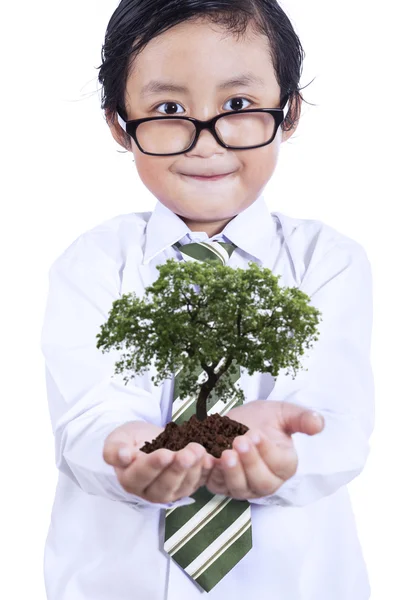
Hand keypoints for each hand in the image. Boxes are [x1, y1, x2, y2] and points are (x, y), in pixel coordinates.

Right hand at [103, 421, 213, 503]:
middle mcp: (150, 492)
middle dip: (178, 468)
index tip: (166, 453)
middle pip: (165, 485)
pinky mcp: (186, 487)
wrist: (147, 440)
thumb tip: (123, 456)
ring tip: (199, 450)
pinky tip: (210, 459)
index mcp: (130, 480)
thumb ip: (114, 449)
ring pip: (183, 485)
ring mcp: (170, 492)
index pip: (141, 475)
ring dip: (194, 469)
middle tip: (188, 453)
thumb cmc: (130, 440)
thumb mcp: (117, 439)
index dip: (154, 465)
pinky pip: (197, 482)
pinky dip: (205, 471)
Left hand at [205, 401, 324, 498]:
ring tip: (225, 453)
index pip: (280, 466)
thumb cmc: (262, 418)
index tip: (256, 434)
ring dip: (232, 472)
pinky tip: (208, 459)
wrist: (234, 421)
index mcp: (285, 465)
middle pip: (262, 482)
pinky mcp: (222, 485)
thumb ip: (301, 418)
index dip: (268, 452)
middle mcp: (266, 481)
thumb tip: (319, 424)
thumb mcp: (283, 413)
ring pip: (240, 488)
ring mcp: (243, 486)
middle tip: (240, 440)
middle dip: (250, 462)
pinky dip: (212, 474)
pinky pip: (217, 485)